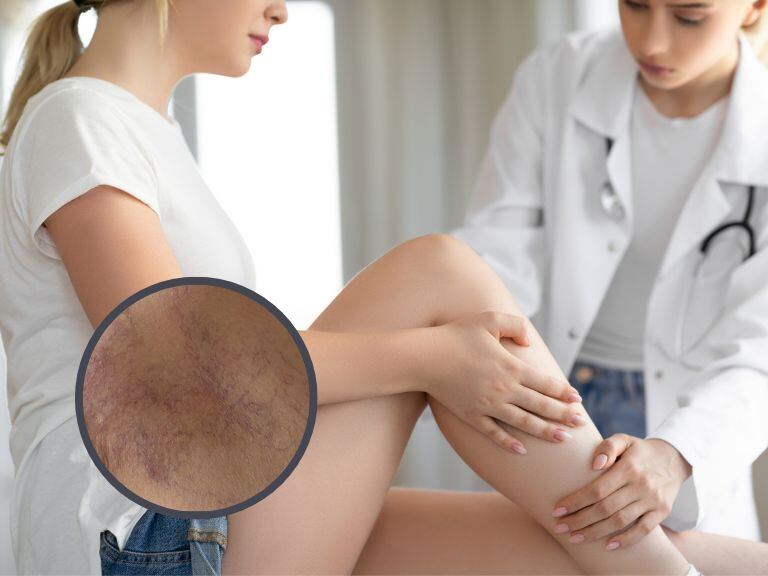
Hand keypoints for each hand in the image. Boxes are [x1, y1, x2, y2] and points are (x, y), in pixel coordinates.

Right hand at [424, 309, 586, 454]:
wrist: (425, 357)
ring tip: (563, 439)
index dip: (564, 392)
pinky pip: (494, 434)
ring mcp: (489, 406)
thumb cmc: (456, 335)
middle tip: (581, 423)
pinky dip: (509, 443)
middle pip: (541, 406)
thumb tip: (530, 342)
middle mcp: (505, 390)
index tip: (577, 400)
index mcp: (512, 367)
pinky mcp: (472, 416)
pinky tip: (522, 450)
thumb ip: (515, 326)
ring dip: (546, 432)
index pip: (546, 384)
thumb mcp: (489, 320)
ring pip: (524, 423)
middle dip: (564, 415)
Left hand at [551, 434, 691, 549]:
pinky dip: (626, 540)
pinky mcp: (662, 512)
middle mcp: (641, 485)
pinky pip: (644, 530)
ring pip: (620, 521)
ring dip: (595, 532)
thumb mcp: (624, 440)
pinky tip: (608, 546)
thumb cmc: (640, 450)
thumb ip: (607, 447)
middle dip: (579, 520)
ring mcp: (652, 500)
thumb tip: (595, 464)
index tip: (557, 510)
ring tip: (576, 537)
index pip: (597, 489)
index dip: (576, 501)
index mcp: (628, 468)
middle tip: (560, 528)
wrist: (675, 457)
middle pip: (605, 508)